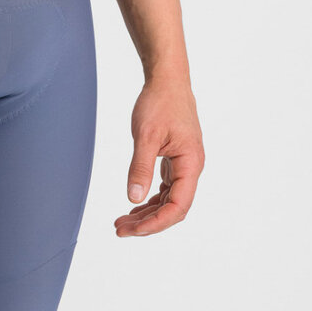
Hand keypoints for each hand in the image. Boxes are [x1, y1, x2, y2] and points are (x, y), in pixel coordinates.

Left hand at [115, 74, 203, 236]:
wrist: (167, 81)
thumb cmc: (160, 102)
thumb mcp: (146, 135)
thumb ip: (140, 167)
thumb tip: (133, 198)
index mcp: (191, 164)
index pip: (178, 206)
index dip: (156, 223)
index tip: (134, 230)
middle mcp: (191, 168)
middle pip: (173, 208)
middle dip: (148, 223)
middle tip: (120, 229)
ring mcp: (184, 165)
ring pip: (168, 200)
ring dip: (147, 213)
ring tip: (122, 221)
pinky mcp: (175, 160)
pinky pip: (165, 188)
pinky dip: (150, 199)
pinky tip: (135, 205)